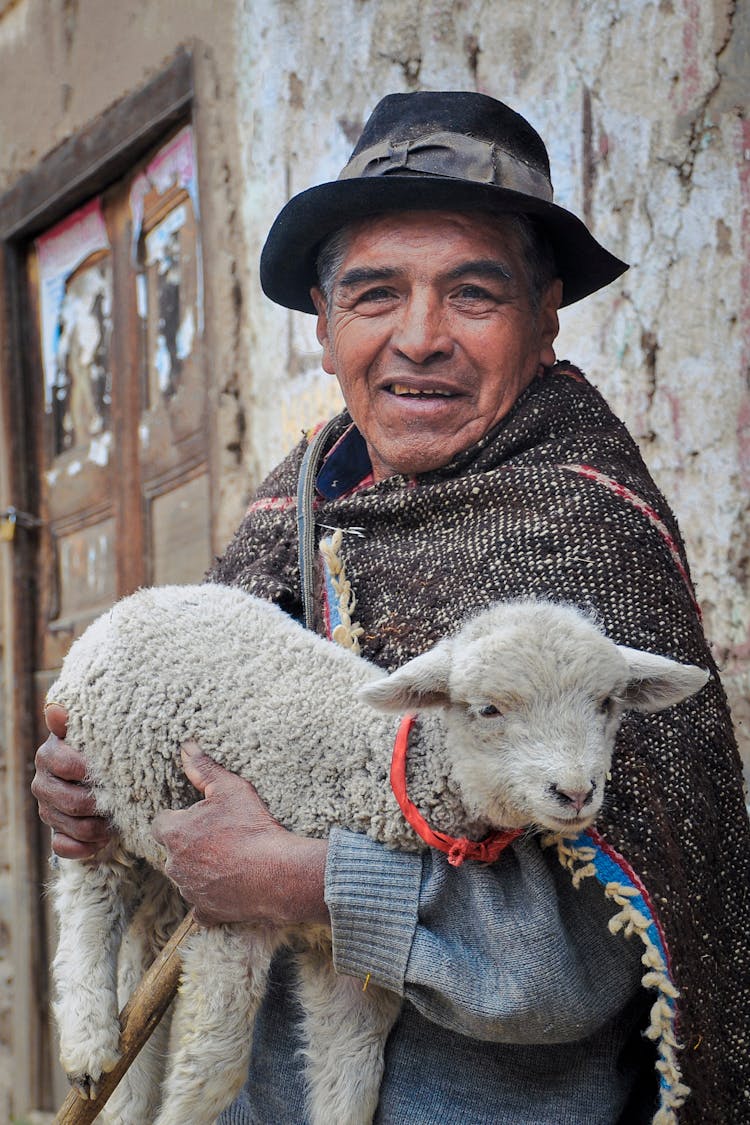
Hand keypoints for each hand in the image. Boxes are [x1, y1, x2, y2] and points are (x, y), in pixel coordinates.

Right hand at [31, 704, 112, 859]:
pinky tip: (103, 839)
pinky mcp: (54, 833)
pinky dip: (86, 846)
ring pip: (72, 826)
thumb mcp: (93, 734)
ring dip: (99, 827)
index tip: (112, 772)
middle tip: (123, 801)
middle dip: (100, 804)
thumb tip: (55, 708)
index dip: (90, 771)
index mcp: (49, 755)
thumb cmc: (101, 752)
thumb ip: (76, 721)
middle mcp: (42, 783)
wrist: (100, 779)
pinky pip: (65, 848)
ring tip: (118, 819)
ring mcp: (47, 810)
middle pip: (72, 801)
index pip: (66, 764)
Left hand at [152, 742, 328, 927]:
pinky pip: (200, 906)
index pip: (160, 822)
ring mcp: (189, 891)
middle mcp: (175, 865)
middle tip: (219, 835)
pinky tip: (226, 888)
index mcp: (175, 834)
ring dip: (200, 869)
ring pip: (186, 877)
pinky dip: (209, 898)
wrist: (277, 873)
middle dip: (189, 843)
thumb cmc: (251, 827)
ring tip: (229, 858)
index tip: (199, 816)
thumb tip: (186, 747)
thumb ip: (204, 768)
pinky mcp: (206, 911)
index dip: (178, 816)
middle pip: (173, 850)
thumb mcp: (229, 788)